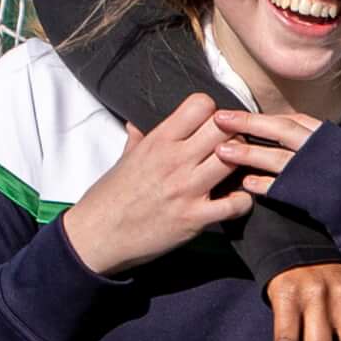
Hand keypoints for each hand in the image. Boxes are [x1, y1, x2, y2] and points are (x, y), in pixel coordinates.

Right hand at [60, 93, 251, 277]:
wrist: (97, 234)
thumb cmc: (110, 196)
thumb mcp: (124, 159)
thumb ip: (138, 139)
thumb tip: (137, 123)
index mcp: (158, 141)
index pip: (200, 105)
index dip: (213, 112)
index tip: (212, 126)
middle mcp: (175, 160)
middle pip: (224, 129)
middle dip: (234, 134)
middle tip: (232, 147)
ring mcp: (187, 189)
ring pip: (234, 160)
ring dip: (242, 164)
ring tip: (236, 172)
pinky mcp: (195, 218)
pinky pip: (235, 204)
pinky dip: (243, 201)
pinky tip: (235, 200)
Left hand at [210, 106, 324, 198]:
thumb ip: (318, 144)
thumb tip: (288, 136)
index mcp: (331, 136)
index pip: (292, 120)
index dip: (262, 118)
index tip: (238, 115)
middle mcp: (324, 149)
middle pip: (281, 130)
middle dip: (248, 123)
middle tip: (219, 119)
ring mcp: (320, 171)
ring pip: (279, 158)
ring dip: (249, 154)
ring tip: (222, 152)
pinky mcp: (316, 196)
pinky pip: (284, 187)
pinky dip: (265, 185)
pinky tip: (246, 184)